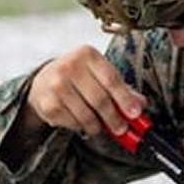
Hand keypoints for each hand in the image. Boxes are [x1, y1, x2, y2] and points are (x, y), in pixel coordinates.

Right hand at [27, 46, 145, 137]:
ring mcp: (56, 85)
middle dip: (113, 118)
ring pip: (86, 115)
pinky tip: (80, 121)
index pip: (111, 79)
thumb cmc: (76, 76)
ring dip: (96, 126)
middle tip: (121, 128)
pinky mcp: (49, 104)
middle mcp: (70, 66)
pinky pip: (72, 123)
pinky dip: (80, 127)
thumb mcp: (98, 74)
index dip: (125, 98)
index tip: (134, 113)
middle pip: (100, 99)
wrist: (43, 81)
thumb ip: (121, 88)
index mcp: (87, 54)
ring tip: (99, 127)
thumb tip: (140, 104)